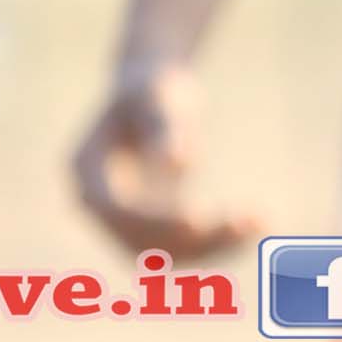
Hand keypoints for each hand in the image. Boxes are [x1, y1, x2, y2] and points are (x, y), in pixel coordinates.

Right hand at [68, 67, 260, 260]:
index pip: (110, 208)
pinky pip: (182, 247)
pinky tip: (257, 223)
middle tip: (242, 221)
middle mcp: (95, 201)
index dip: (149, 221)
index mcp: (84, 167)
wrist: (151, 94)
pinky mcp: (151, 227)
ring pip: (163, 254)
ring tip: (257, 222)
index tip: (195, 220)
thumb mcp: (158, 96)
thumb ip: (164, 127)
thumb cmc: (153, 87)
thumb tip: (177, 164)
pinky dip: (217, 242)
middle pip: (136, 240)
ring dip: (209, 248)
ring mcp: (121, 219)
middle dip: (188, 239)